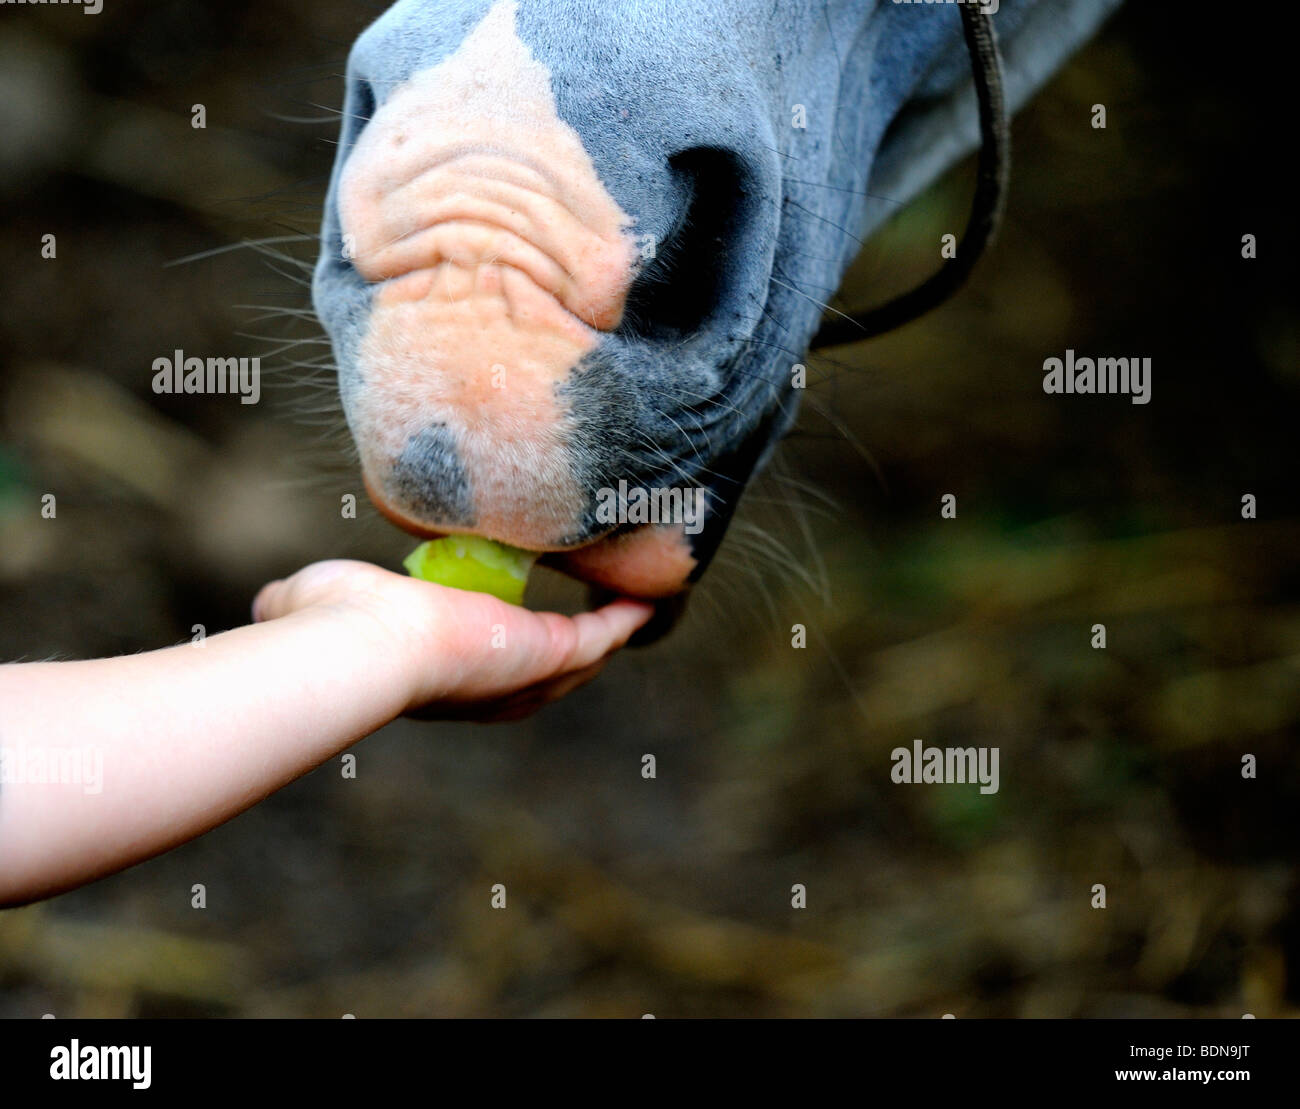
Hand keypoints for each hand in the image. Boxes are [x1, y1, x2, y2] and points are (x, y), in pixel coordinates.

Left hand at [252, 560, 652, 721]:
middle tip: (591, 621)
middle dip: (568, 650)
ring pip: (578, 660)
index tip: (507, 623)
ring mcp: (524, 675)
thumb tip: (267, 601)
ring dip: (604, 635)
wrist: (366, 648)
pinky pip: (600, 635)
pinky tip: (645, 598)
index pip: (480, 669)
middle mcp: (488, 687)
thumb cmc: (334, 630)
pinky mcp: (549, 652)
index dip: (499, 648)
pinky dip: (623, 618)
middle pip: (542, 673)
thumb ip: (293, 601)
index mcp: (441, 678)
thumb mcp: (310, 603)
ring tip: (628, 607)